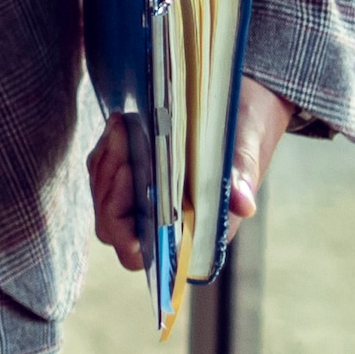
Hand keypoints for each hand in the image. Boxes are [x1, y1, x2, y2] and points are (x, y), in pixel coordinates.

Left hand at [89, 76, 294, 272]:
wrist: (247, 99)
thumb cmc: (250, 128)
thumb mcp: (247, 145)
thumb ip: (243, 175)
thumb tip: (244, 204)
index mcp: (196, 229)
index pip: (141, 254)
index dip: (124, 232)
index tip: (130, 185)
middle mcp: (168, 219)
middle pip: (112, 225)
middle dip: (109, 190)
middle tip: (123, 148)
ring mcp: (148, 194)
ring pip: (105, 194)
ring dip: (106, 163)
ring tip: (121, 128)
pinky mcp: (136, 168)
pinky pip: (105, 170)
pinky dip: (108, 149)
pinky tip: (120, 123)